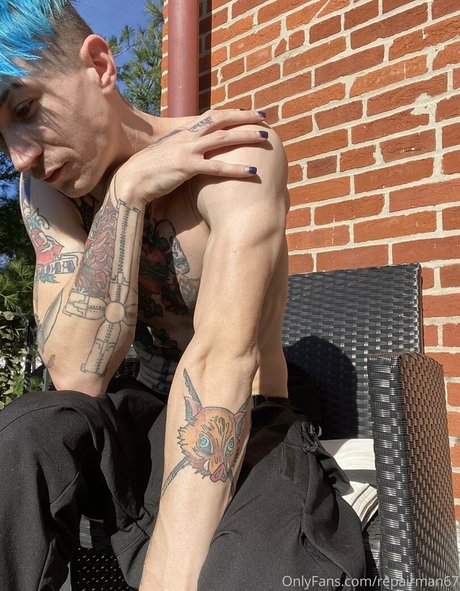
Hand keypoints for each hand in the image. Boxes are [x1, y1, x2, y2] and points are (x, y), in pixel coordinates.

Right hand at [113, 109, 268, 203]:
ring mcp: (187, 150)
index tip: (248, 112)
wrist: (130, 180)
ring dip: (246, 137)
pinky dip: (236, 168)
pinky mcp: (186, 167)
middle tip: (264, 117)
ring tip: (265, 138)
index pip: (211, 117)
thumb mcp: (168, 155)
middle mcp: (187, 137)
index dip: (231, 113)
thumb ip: (183, 151)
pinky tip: (252, 171)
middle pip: (221, 120)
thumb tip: (196, 155)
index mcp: (183, 132)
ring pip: (223, 139)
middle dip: (244, 117)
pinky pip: (217, 167)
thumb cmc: (148, 171)